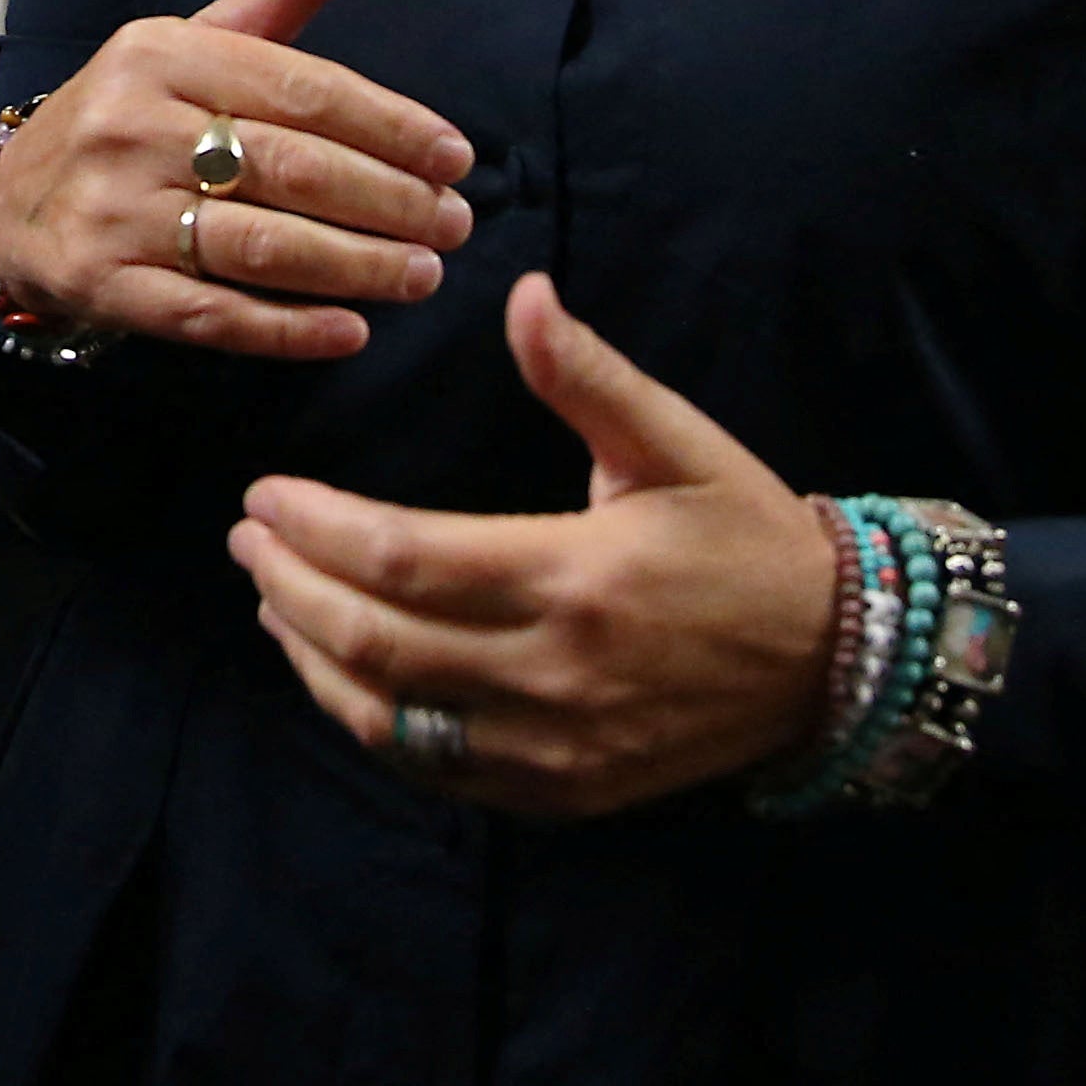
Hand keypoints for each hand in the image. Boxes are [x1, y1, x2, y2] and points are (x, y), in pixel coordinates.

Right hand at [0, 0, 472, 356]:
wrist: (14, 203)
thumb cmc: (136, 115)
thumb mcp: (200, 38)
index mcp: (164, 54)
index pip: (303, 89)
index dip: (391, 127)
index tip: (456, 160)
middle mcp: (133, 125)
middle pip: (292, 169)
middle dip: (390, 202)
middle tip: (454, 225)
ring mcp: (114, 210)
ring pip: (261, 246)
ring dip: (356, 266)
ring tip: (423, 275)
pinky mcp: (104, 285)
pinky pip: (212, 314)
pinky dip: (288, 330)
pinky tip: (350, 333)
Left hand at [233, 274, 837, 817]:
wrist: (835, 660)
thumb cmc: (747, 536)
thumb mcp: (676, 442)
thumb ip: (587, 376)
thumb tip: (521, 295)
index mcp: (576, 577)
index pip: (402, 559)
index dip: (317, 529)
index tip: (267, 496)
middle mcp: (554, 673)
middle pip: (375, 642)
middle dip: (290, 587)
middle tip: (250, 539)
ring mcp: (554, 746)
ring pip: (389, 717)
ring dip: (312, 658)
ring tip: (272, 597)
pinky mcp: (560, 790)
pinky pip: (435, 766)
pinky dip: (369, 720)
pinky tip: (338, 673)